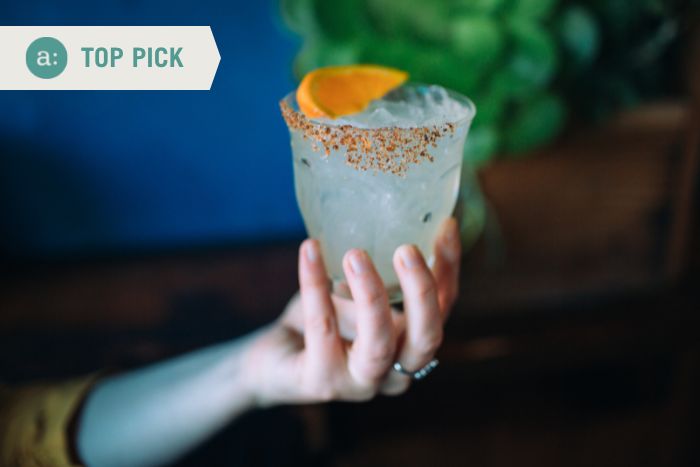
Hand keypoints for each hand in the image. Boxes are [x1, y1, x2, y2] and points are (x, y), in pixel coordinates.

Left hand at [244, 218, 460, 406]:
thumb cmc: (322, 322)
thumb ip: (377, 273)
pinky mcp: (320, 383)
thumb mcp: (354, 293)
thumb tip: (391, 213)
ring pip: (378, 344)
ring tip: (354, 253)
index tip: (446, 226)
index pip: (443, 308)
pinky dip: (315, 285)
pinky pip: (322, 329)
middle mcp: (394, 371)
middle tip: (406, 249)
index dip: (449, 268)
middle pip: (427, 338)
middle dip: (421, 291)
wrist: (271, 362)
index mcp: (410, 345)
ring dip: (370, 295)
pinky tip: (309, 250)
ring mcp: (358, 384)